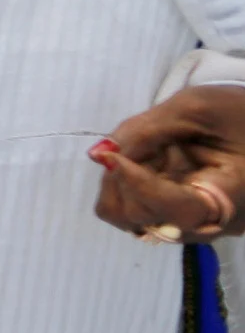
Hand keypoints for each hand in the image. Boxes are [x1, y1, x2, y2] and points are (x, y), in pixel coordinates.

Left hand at [92, 85, 244, 242]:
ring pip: (132, 218)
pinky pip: (136, 209)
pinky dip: (126, 185)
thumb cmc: (234, 111)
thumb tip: (100, 154)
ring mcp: (194, 224)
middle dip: (122, 180)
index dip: (138, 185)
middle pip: (145, 219)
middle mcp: (214, 222)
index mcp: (234, 195)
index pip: (178, 210)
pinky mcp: (176, 217)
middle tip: (124, 147)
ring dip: (120, 182)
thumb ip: (145, 131)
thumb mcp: (193, 108)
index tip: (112, 156)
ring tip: (142, 152)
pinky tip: (144, 163)